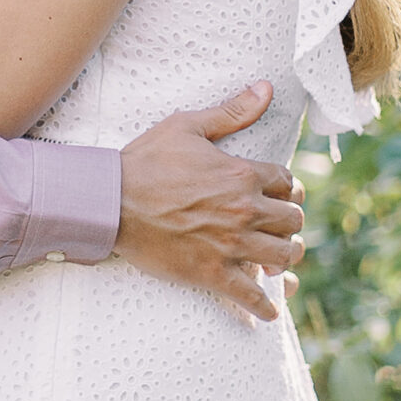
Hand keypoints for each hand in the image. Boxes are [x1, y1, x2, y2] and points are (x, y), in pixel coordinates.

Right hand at [116, 82, 303, 324]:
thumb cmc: (145, 161)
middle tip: (279, 225)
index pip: (287, 183)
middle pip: (291, 221)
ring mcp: (230, 245)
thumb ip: (231, 111)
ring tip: (278, 259)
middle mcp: (244, 211)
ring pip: (282, 256)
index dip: (286, 188)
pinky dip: (264, 306)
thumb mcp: (187, 126)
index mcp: (242, 174)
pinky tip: (269, 311)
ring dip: (285, 257)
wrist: (109, 202)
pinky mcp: (212, 274)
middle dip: (288, 222)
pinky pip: (250, 296)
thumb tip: (266, 88)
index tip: (279, 194)